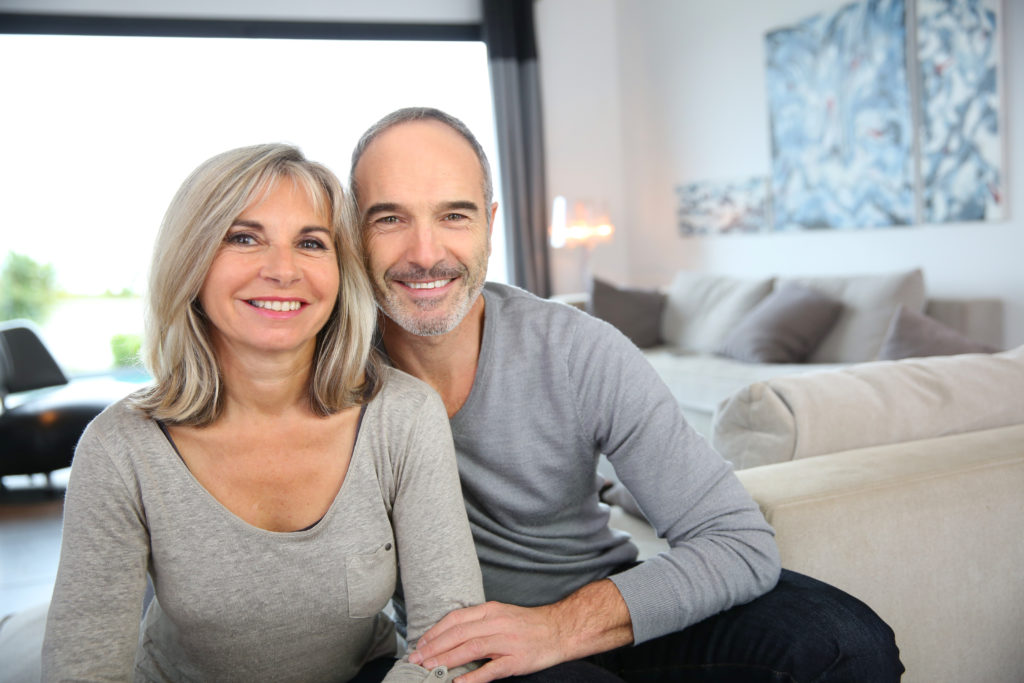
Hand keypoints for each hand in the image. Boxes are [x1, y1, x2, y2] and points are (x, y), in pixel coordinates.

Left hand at [409, 601, 565, 682]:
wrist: (560, 630)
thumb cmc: (528, 625)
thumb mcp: (501, 615)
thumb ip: (478, 622)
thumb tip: (451, 635)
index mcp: (491, 610)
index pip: (456, 619)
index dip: (435, 631)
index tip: (420, 643)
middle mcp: (496, 623)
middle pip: (458, 634)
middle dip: (433, 648)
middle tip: (415, 659)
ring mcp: (506, 642)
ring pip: (470, 648)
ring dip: (446, 659)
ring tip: (429, 669)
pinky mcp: (516, 660)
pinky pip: (491, 669)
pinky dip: (473, 676)